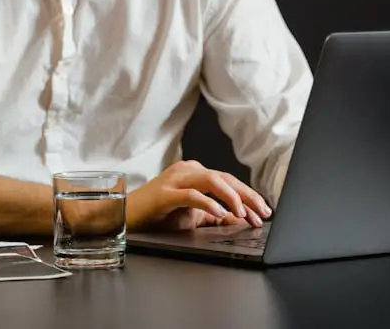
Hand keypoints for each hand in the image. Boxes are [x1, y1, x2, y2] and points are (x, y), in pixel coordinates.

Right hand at [126, 160, 272, 231]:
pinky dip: (208, 203)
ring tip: (243, 213)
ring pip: (211, 180)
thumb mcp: (192, 217)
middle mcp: (187, 171)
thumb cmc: (158, 215)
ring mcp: (175, 179)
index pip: (229, 181)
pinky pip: (191, 194)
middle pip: (225, 178)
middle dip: (247, 196)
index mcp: (195, 174)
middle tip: (263, 213)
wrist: (126, 216)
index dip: (249, 196)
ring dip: (232, 197)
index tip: (263, 212)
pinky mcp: (165, 193)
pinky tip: (220, 213)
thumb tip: (240, 220)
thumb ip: (215, 215)